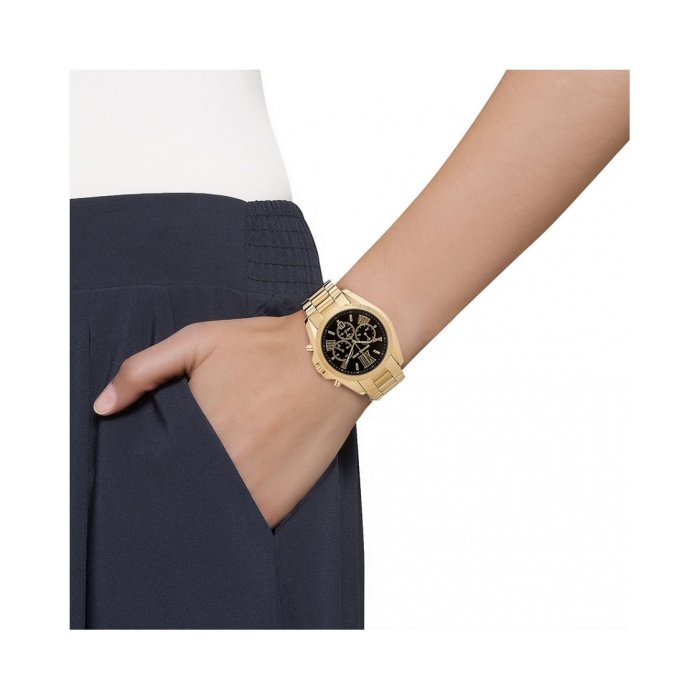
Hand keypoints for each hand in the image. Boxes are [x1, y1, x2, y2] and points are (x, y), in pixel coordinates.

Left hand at [93, 310, 370, 527]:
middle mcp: (216, 467)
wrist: (332, 360)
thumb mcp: (197, 341)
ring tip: (213, 487)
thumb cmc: (266, 348)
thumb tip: (103, 406)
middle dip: (175, 492)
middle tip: (186, 476)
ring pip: (210, 517)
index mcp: (190, 432)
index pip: (150, 471)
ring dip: (205, 509)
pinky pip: (245, 525)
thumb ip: (142, 370)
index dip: (148, 473)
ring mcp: (248, 489)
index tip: (154, 470)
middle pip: (178, 497)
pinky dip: (238, 519)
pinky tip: (239, 495)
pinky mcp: (278, 503)